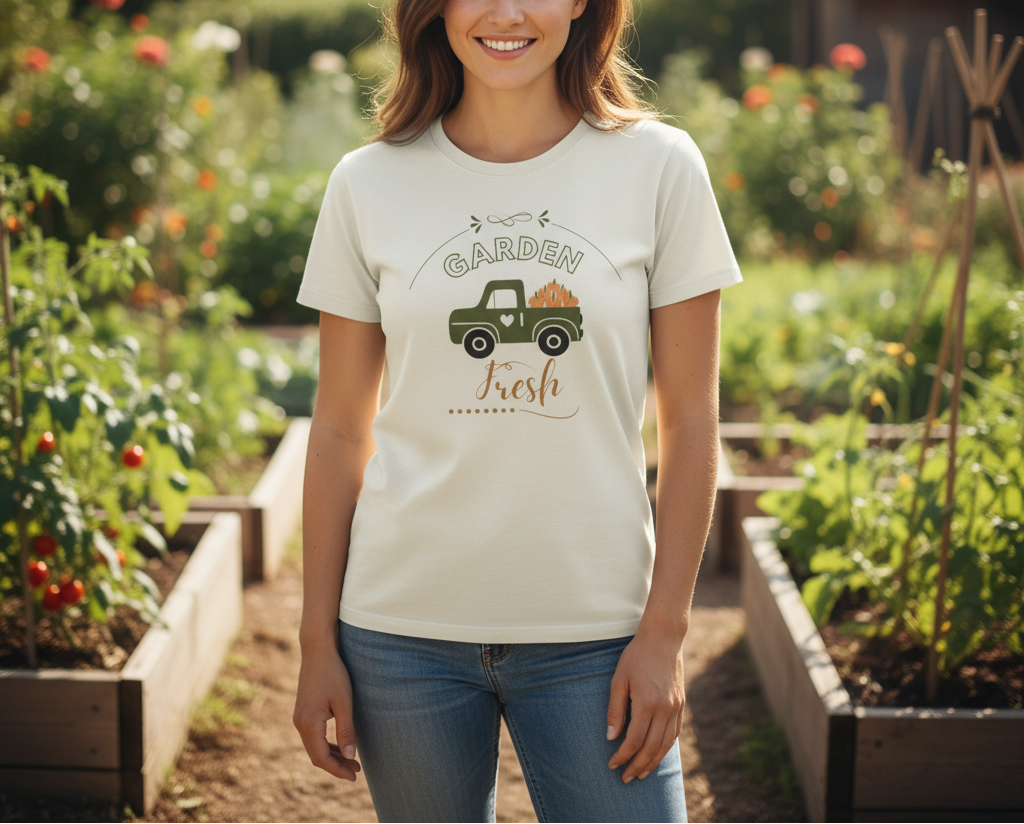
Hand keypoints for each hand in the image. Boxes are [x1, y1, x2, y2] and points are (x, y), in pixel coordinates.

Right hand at [293, 644, 361, 781]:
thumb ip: (346, 731)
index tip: (354, 776)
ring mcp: (299, 718)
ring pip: (315, 747)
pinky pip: (314, 736)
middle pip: (316, 755)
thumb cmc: (333, 674)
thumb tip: (350, 756)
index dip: (337, 770)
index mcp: (308, 723)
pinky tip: (341, 746)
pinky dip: (327, 744)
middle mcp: (299, 723)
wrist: (317, 651)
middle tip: (357, 771)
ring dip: (332, 755)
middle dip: (336, 765)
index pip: (321, 758)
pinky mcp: (303, 712)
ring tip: (352, 761)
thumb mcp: (344, 703)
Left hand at [606, 629, 685, 782]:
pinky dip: (665, 747)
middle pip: (652, 747)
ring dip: (654, 762)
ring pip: (666, 744)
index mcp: (647, 703)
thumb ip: (616, 709)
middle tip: (626, 778)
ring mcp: (676, 707)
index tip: (612, 764)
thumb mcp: (619, 679)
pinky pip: (674, 733)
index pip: (635, 740)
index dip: (623, 756)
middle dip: (638, 765)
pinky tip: (656, 754)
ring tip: (642, 773)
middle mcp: (664, 708)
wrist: (663, 639)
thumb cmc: (636, 656)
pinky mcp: (681, 704)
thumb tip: (611, 737)